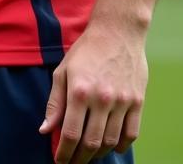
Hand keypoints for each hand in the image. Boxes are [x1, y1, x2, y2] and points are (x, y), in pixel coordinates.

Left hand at [40, 21, 145, 162]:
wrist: (117, 33)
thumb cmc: (85, 51)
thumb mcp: (62, 71)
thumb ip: (54, 103)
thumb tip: (45, 130)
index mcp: (79, 91)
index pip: (70, 134)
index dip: (64, 153)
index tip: (60, 161)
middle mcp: (102, 99)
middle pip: (91, 143)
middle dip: (80, 158)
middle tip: (73, 162)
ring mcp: (122, 102)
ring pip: (111, 142)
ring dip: (99, 155)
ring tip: (89, 156)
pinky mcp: (138, 102)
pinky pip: (131, 134)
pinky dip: (121, 146)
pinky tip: (112, 148)